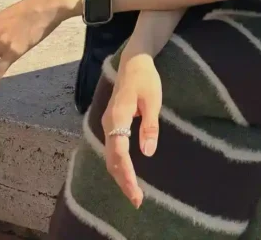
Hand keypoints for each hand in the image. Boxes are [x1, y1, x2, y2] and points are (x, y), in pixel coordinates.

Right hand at [102, 52, 161, 208]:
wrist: (134, 61)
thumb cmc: (145, 78)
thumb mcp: (153, 99)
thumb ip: (150, 125)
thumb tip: (148, 153)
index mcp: (117, 117)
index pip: (119, 153)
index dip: (126, 174)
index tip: (135, 191)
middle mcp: (108, 123)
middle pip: (111, 159)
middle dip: (122, 181)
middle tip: (137, 200)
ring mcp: (108, 124)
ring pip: (110, 156)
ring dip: (120, 175)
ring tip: (133, 192)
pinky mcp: (112, 124)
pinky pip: (113, 149)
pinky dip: (119, 164)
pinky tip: (127, 174)